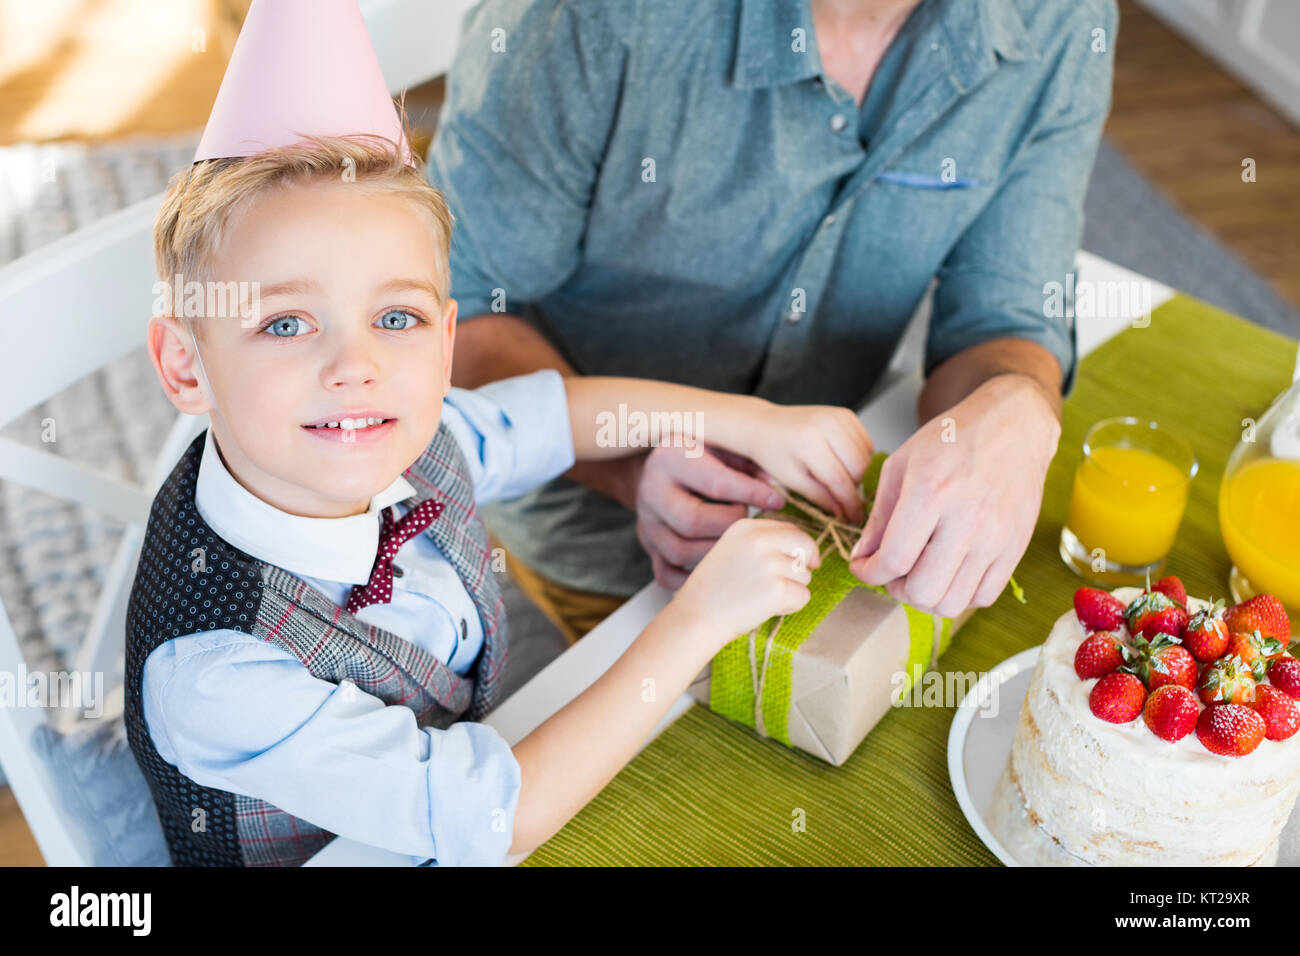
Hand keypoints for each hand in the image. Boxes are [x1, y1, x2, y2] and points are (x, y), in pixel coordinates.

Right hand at [635, 444, 786, 589]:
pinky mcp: (647, 548)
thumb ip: (750, 464)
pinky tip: (718, 567)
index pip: (715, 483)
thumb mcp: (724, 446)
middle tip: (750, 525)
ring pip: (679, 553)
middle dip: (730, 528)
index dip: (751, 494)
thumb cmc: (703, 456)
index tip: (778, 501)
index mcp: (670, 457)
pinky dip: (694, 578)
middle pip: (692, 522)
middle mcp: (651, 492)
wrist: (661, 471)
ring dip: (717, 554)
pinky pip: (666, 575)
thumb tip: (776, 493)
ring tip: (738, 545)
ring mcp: (646, 523)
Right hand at [670, 517, 820, 645]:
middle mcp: (760, 539)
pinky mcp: (778, 589)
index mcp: (747, 527)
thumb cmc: (714, 589)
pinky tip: (766, 608)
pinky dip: (790, 607)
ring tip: (762, 597)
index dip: (800, 548)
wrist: (695, 617)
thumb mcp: (733, 550)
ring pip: (805, 575)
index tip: (801, 562)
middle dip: (804, 565)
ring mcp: (770, 563)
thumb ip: (763, 542)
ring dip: (792, 589)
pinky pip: (803, 597)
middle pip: (806, 546)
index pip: (792, 529)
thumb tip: (805, 549)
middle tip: (790, 582)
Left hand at [746, 403, 874, 525]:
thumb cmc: (773, 454)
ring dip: (858, 472)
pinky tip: (843, 461)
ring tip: (838, 477)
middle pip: (859, 467)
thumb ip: (820, 498)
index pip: (840, 480)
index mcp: (808, 444)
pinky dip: (860, 456)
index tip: (853, 518)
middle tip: (841, 496)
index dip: (850, 503)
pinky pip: (866, 442)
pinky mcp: (845, 413)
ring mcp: (838, 416)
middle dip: (854, 487)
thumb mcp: (792, 481)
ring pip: (867, 454)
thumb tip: (845, 513)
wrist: (765, 425)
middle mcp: (826, 425)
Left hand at [848, 374, 1060, 617]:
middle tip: (891, 571)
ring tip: (919, 572)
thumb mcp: (901, 464)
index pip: (893, 560)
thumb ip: (879, 515)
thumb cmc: (954, 438)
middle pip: (922, 591)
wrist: (1014, 425)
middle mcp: (967, 519)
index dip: (868, 573)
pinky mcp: (1016, 547)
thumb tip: (862, 556)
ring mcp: (996, 537)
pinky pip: (983, 597)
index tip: (863, 567)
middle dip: (895, 589)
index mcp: (931, 492)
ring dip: (927, 596)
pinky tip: (948, 571)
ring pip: (952, 603)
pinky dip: (959, 594)